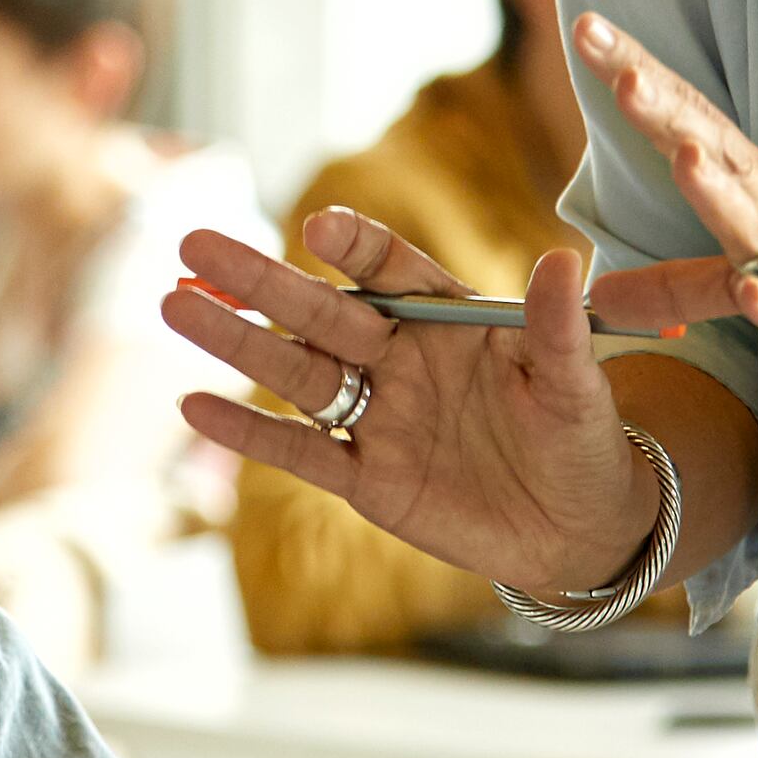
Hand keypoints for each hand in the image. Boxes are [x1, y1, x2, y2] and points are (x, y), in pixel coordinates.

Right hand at [166, 212, 664, 591]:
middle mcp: (401, 359)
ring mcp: (378, 418)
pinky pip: (300, 451)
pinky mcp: (367, 480)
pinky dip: (248, 433)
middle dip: (258, 280)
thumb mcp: (576, 385)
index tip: (320, 228)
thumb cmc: (585, 441)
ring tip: (173, 304)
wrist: (580, 529)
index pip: (391, 271)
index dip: (356, 247)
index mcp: (448, 321)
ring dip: (235, 340)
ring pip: (295, 372)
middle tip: (194, 241)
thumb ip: (557, 326)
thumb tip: (563, 258)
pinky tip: (192, 406)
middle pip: (319, 312)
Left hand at [566, 15, 757, 402]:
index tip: (586, 26)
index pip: (693, 122)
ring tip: (684, 156)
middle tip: (619, 68)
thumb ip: (683, 284)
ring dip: (720, 195)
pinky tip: (756, 295)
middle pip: (717, 155)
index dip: (639, 75)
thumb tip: (599, 294)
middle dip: (666, 113)